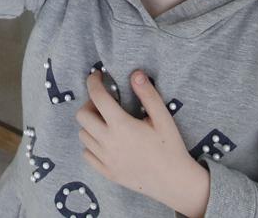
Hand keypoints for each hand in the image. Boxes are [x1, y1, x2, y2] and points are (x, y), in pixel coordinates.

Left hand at [77, 70, 211, 215]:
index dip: (93, 81)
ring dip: (90, 124)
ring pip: (83, 135)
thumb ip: (148, 94)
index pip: (97, 96)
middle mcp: (108, 142)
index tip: (97, 75)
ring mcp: (106, 160)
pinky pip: (87, 155)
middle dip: (90, 104)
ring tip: (106, 122)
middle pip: (82, 116)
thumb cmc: (171, 148)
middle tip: (105, 103)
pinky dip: (91, 145)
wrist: (175, 182)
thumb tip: (135, 74)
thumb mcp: (163, 118)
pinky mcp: (107, 173)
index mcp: (121, 126)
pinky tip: (105, 142)